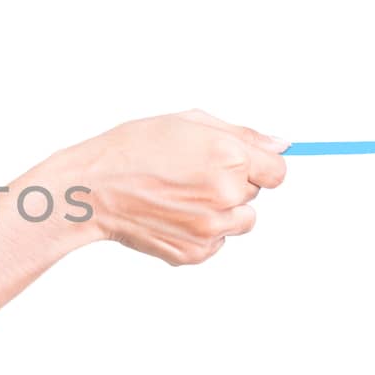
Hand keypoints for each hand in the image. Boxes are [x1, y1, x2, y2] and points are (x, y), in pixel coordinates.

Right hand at [50, 108, 288, 265]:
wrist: (91, 190)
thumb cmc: (132, 150)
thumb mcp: (186, 122)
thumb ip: (242, 134)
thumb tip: (282, 146)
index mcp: (228, 156)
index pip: (277, 171)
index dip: (257, 166)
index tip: (237, 165)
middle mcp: (226, 194)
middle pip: (255, 194)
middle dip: (232, 184)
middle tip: (189, 176)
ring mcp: (212, 227)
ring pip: (241, 222)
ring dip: (222, 211)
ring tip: (181, 197)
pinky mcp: (197, 253)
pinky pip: (218, 242)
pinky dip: (201, 231)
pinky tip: (171, 215)